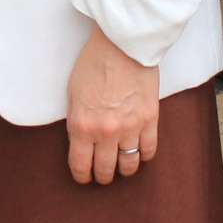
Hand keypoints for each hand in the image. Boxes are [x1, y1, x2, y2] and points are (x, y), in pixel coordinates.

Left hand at [65, 23, 160, 185]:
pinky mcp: (150, 119)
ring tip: (121, 165)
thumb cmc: (94, 63)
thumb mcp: (72, 93)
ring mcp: (130, 127)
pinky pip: (149, 151)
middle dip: (102, 176)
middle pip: (105, 170)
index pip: (80, 166)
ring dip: (123, 169)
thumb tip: (79, 143)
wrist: (122, 44)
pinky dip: (143, 156)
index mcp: (81, 125)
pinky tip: (138, 152)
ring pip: (128, 166)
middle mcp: (105, 131)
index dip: (81, 177)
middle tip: (102, 174)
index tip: (84, 178)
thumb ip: (76, 121)